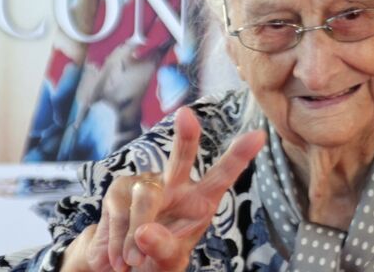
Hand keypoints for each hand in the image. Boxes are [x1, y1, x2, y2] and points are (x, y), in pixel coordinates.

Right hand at [63, 107, 265, 271]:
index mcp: (201, 200)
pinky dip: (115, 241)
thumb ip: (162, 248)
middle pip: (181, 157)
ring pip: (145, 199)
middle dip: (186, 136)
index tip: (259, 135)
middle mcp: (176, 184)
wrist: (124, 264)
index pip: (222, 177)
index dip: (239, 157)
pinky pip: (118, 213)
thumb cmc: (158, 256)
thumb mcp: (168, 260)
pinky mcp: (120, 188)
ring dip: (134, 236)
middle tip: (186, 116)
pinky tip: (115, 257)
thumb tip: (145, 232)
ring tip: (130, 261)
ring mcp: (146, 183)